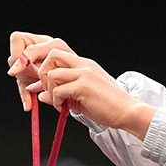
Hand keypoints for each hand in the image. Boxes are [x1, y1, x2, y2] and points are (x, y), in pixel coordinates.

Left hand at [7, 31, 156, 139]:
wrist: (127, 112)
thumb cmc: (106, 106)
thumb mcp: (80, 98)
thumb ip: (60, 93)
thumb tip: (40, 95)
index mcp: (84, 65)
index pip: (56, 54)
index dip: (43, 66)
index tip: (38, 82)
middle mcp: (83, 65)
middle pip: (51, 55)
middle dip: (41, 72)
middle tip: (44, 89)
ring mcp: (84, 74)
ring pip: (52, 74)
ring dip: (49, 90)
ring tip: (57, 102)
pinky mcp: (83, 86)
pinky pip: (59, 90)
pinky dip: (55, 100)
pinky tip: (62, 108)